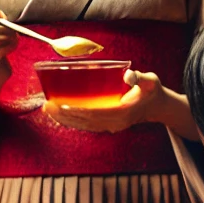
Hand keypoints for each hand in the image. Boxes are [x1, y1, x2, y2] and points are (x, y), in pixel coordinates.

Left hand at [45, 70, 168, 132]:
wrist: (157, 106)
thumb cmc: (151, 90)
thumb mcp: (150, 81)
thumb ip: (140, 77)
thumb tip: (129, 76)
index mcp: (122, 113)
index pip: (94, 113)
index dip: (76, 110)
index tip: (60, 104)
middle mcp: (114, 123)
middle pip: (84, 121)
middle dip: (64, 115)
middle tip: (46, 106)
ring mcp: (110, 126)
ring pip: (83, 125)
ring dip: (65, 119)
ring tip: (48, 110)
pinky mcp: (107, 125)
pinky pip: (86, 125)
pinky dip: (72, 121)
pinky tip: (60, 114)